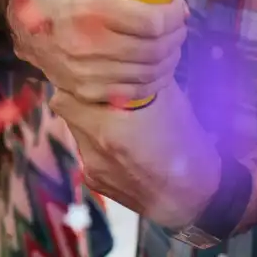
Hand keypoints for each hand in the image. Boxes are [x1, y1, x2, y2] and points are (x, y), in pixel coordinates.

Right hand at [6, 0, 185, 103]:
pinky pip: (134, 92)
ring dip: (170, 59)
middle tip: (179, 27)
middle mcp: (89, 43)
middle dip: (176, 36)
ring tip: (172, 46)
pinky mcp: (86, 91)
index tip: (179, 9)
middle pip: (154, 49)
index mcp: (94, 9)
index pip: (152, 22)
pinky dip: (154, 81)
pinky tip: (159, 68)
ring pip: (148, 73)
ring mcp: (87, 72)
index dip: (175, 16)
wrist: (27, 23)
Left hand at [51, 82, 216, 226]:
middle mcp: (91, 142)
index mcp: (108, 120)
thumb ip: (141, 78)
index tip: (94, 72)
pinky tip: (123, 148)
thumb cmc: (186, 143)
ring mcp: (89, 163)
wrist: (192, 199)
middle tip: (103, 92)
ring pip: (75, 128)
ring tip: (118, 121)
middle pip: (65, 105)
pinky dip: (97, 144)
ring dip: (88, 119)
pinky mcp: (93, 180)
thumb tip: (126, 56)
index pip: (70, 87)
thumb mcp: (171, 98)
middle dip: (81, 95)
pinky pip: (86, 151)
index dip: (81, 76)